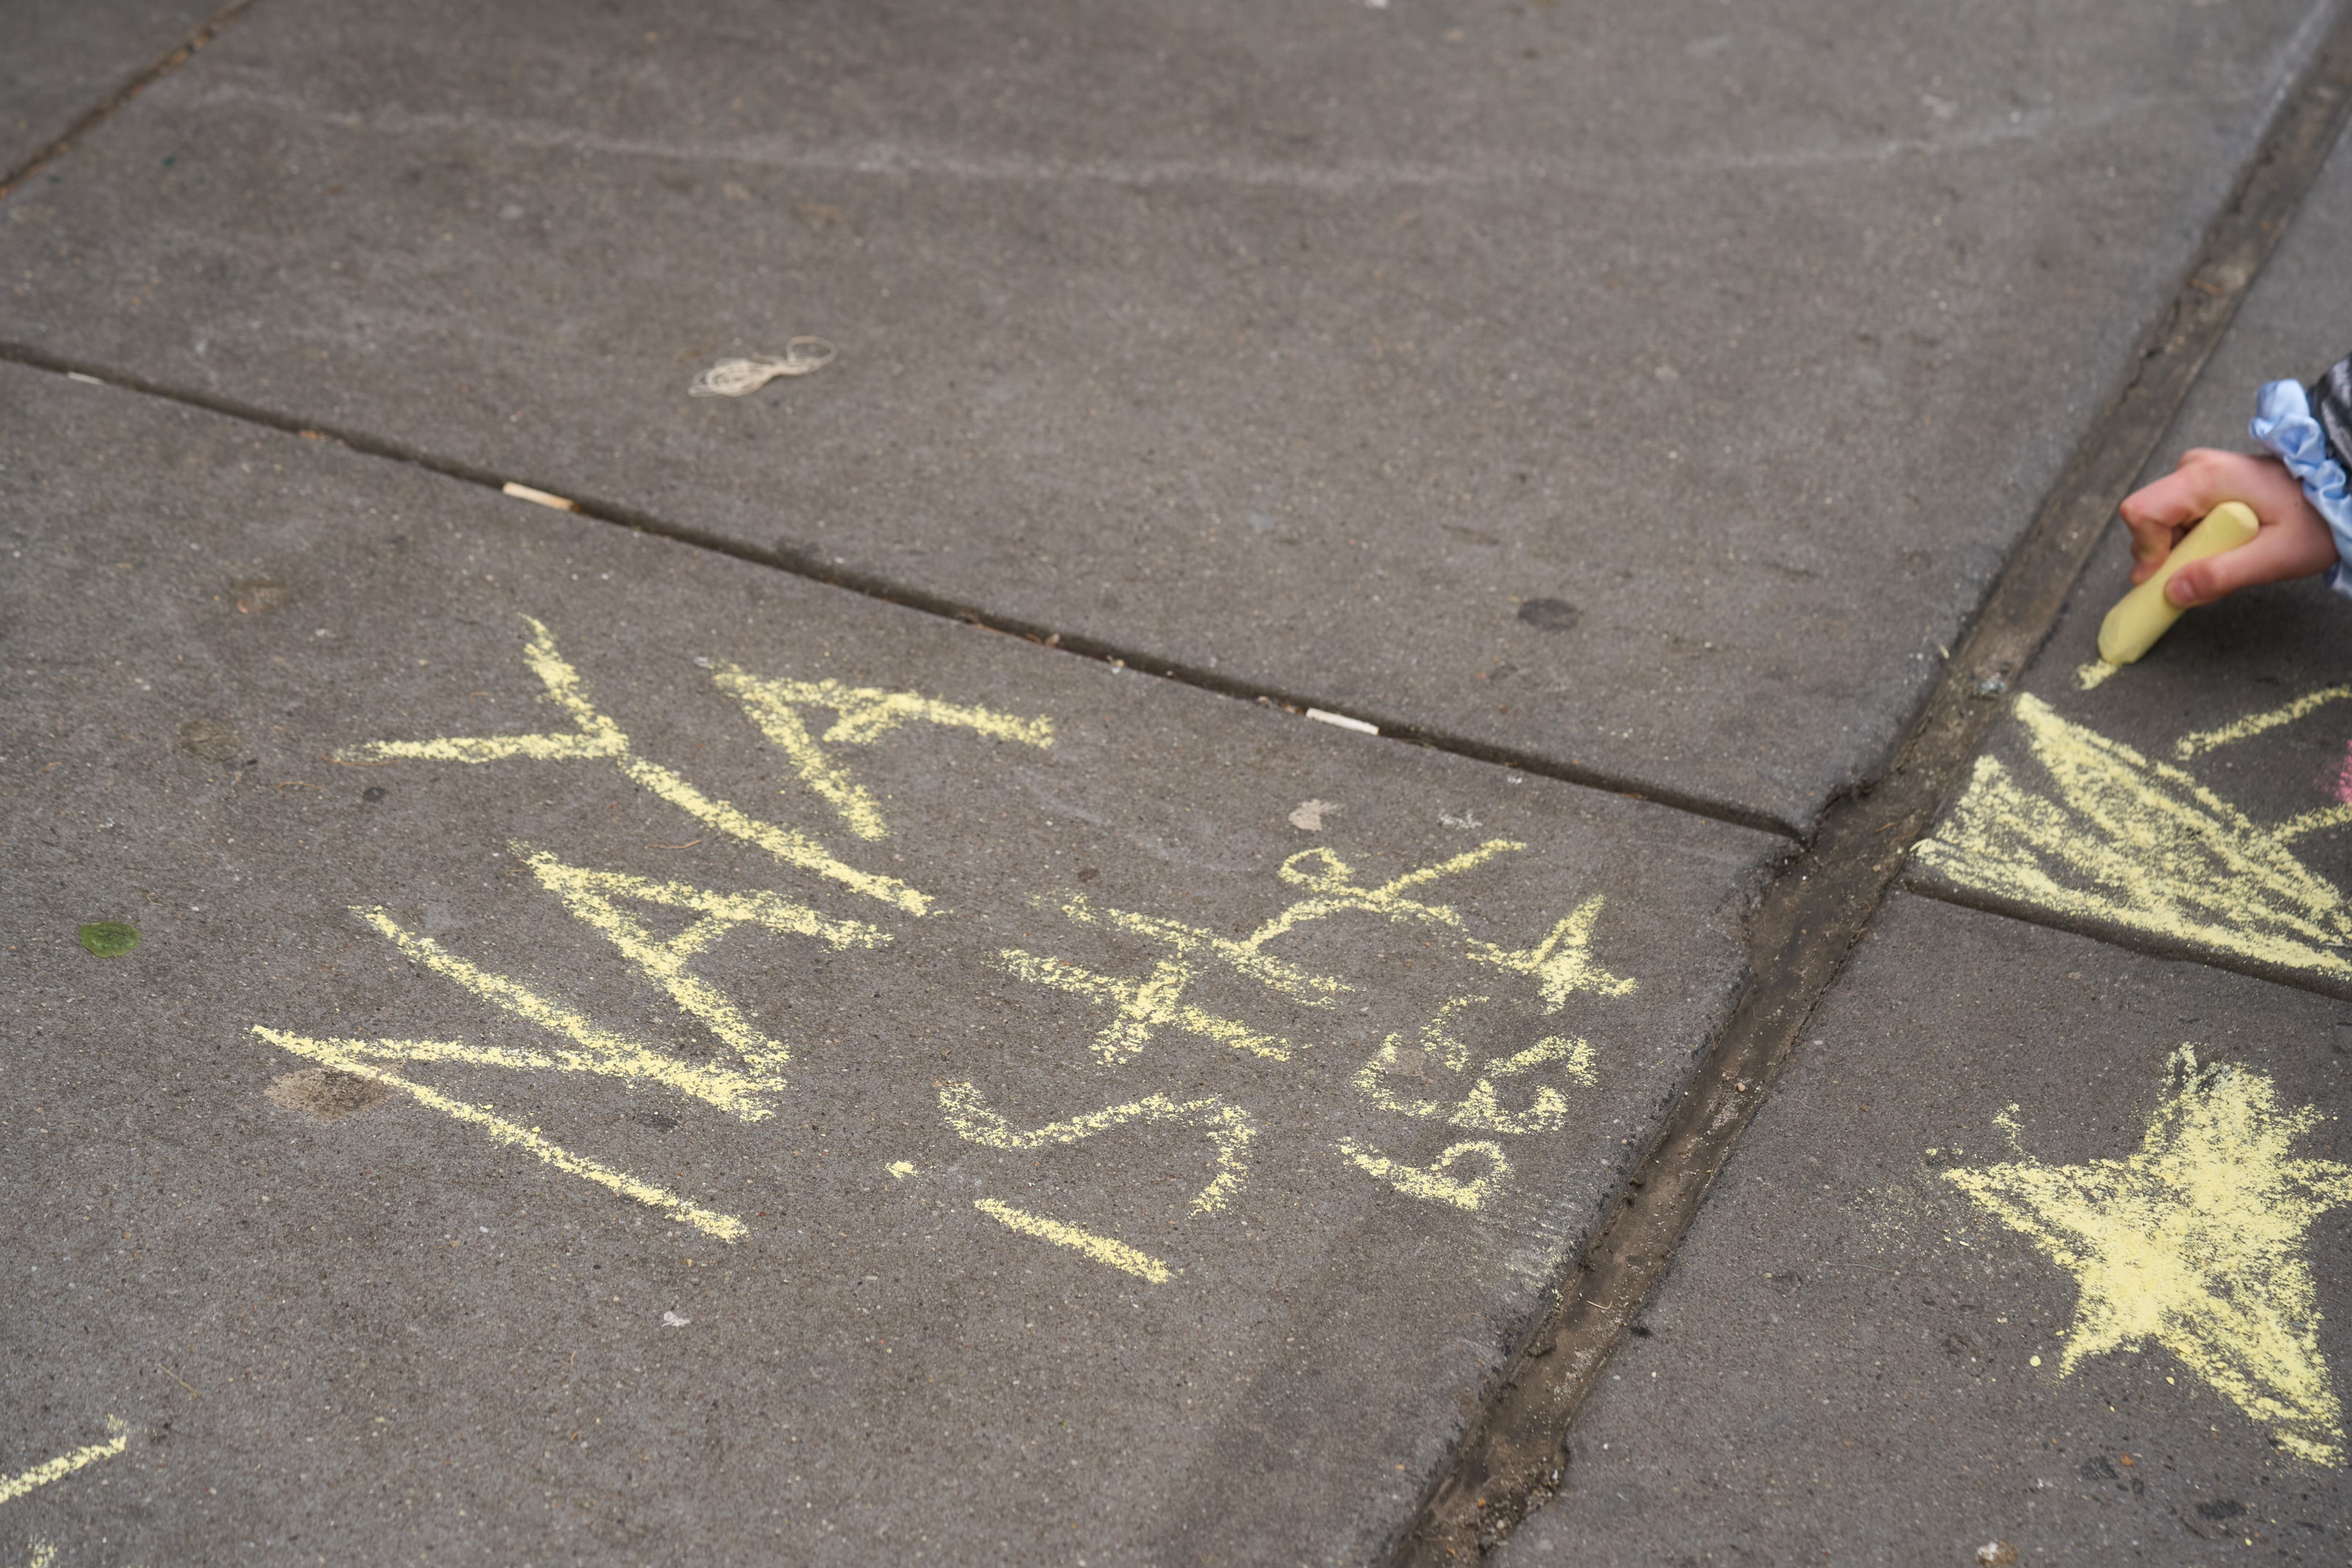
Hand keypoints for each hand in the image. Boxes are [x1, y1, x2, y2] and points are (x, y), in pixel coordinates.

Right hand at [2117, 448, 2339, 606]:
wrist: (2341, 494)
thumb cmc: (2316, 520)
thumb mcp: (2275, 557)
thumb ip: (2222, 576)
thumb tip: (2172, 592)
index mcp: (2206, 478)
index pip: (2141, 512)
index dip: (2146, 552)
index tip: (2166, 579)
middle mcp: (2193, 468)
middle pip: (2147, 520)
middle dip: (2166, 555)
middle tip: (2210, 568)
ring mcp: (2196, 474)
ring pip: (2159, 524)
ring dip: (2181, 550)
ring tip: (2226, 554)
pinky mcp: (2201, 485)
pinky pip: (2175, 520)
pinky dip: (2191, 542)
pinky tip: (2224, 545)